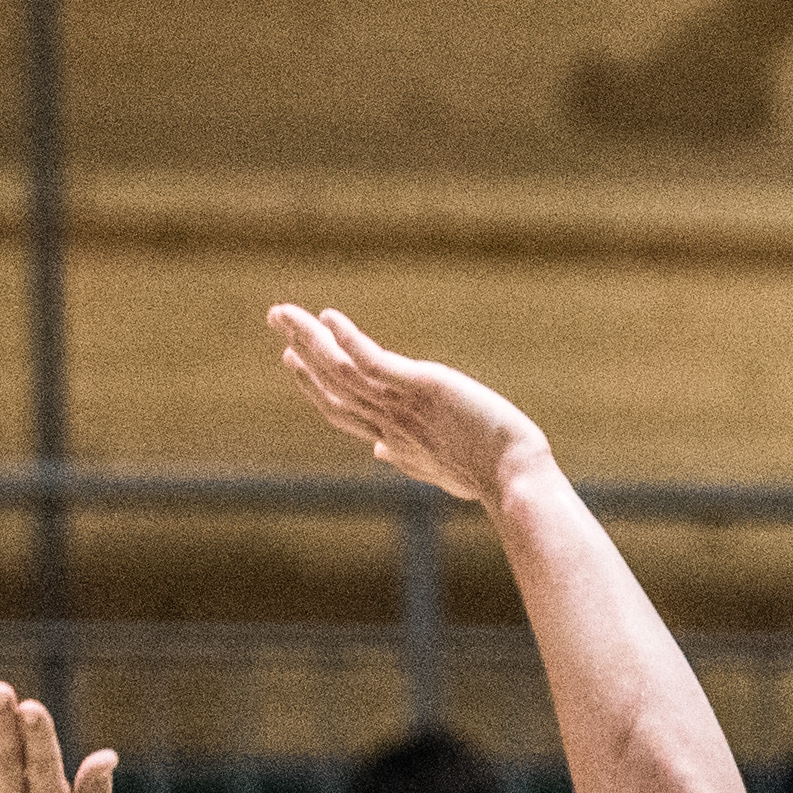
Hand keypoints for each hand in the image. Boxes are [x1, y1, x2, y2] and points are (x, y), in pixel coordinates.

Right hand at [271, 304, 549, 510]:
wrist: (516, 480)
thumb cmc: (489, 476)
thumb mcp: (440, 466)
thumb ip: (408, 455)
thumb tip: (379, 449)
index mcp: (393, 439)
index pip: (342, 409)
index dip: (313, 384)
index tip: (292, 359)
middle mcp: (389, 422)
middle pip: (332, 385)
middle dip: (302, 352)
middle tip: (277, 318)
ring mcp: (402, 407)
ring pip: (342, 371)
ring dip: (309, 340)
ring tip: (283, 312)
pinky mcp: (423, 388)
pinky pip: (375, 364)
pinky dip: (349, 341)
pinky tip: (328, 318)